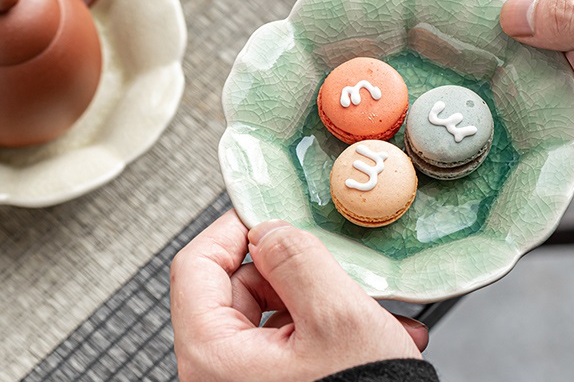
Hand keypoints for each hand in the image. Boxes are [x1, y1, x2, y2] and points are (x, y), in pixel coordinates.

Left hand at [170, 211, 425, 381]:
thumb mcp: (336, 315)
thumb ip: (297, 258)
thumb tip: (269, 230)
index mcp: (213, 356)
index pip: (196, 264)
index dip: (233, 228)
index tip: (268, 211)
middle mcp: (218, 375)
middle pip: (239, 286)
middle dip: (295, 270)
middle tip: (334, 265)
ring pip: (273, 313)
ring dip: (325, 301)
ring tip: (371, 308)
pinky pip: (292, 343)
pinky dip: (331, 331)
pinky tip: (374, 332)